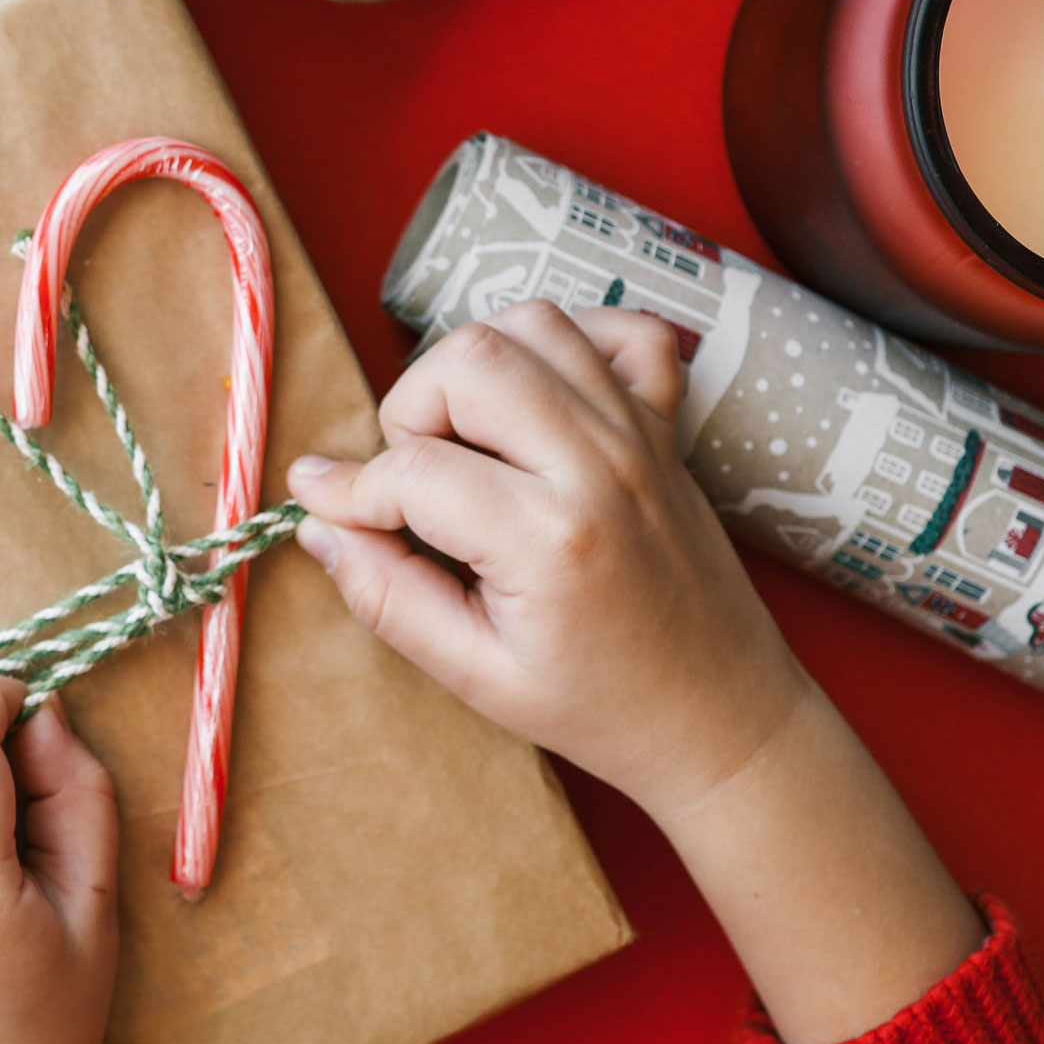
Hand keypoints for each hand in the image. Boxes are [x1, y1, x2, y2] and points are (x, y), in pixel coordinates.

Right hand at [284, 299, 814, 819]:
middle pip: (470, 359)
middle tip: (415, 479)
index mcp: (549, 540)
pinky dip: (573, 344)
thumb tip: (321, 526)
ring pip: (534, 324)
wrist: (722, 719)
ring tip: (469, 439)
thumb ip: (386, 596)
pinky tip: (542, 400)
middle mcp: (600, 467)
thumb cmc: (603, 708)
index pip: (412, 469)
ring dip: (477, 366)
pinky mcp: (666, 428)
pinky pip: (625, 332)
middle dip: (412, 409)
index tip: (328, 509)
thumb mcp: (474, 676)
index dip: (350, 491)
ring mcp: (640, 437)